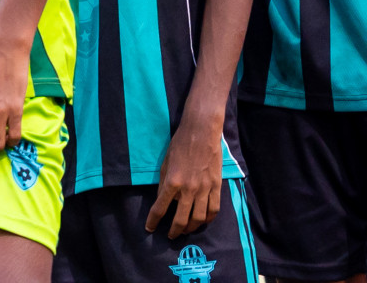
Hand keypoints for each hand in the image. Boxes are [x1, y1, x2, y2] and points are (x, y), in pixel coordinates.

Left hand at [146, 108, 223, 238]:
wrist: (202, 131)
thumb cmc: (180, 144)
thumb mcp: (165, 163)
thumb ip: (164, 183)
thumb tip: (163, 199)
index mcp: (172, 182)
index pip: (160, 208)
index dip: (153, 221)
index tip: (150, 227)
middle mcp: (188, 189)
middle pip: (181, 220)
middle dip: (174, 231)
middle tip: (171, 235)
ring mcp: (204, 188)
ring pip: (198, 219)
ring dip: (191, 228)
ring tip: (186, 229)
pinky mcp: (216, 185)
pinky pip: (213, 209)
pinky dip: (208, 219)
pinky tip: (203, 221)